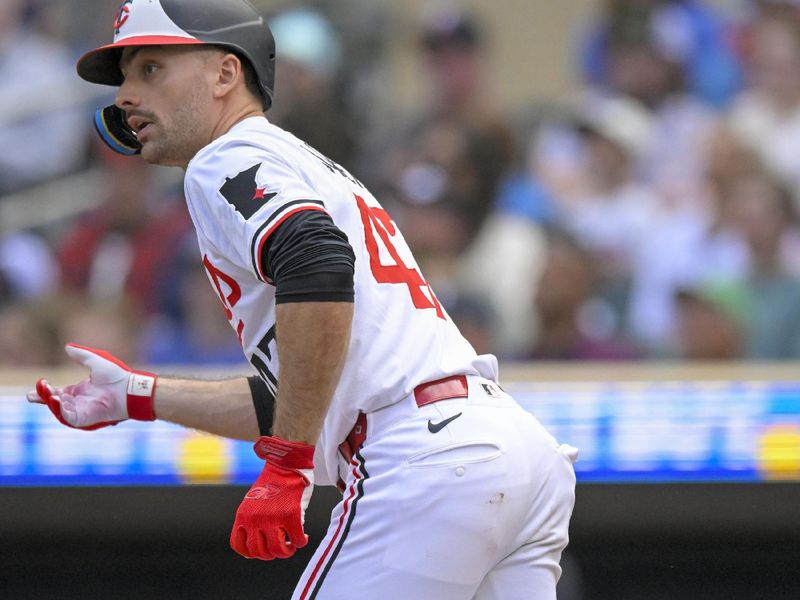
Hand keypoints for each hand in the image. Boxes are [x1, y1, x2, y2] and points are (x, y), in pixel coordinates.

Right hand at [27, 343, 156, 429]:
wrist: (129, 388)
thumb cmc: (117, 375)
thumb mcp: (95, 361)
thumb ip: (81, 355)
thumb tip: (67, 347)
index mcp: (80, 391)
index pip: (58, 393)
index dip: (47, 390)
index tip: (40, 383)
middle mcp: (79, 402)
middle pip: (55, 403)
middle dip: (43, 398)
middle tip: (32, 394)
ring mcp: (81, 411)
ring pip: (59, 410)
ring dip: (50, 402)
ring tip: (46, 393)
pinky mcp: (85, 418)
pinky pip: (68, 417)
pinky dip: (59, 410)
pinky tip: (55, 400)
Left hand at [230, 436, 314, 559]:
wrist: (286, 462)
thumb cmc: (273, 481)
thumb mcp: (254, 502)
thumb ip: (254, 520)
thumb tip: (263, 542)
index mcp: (243, 515)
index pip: (239, 546)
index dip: (251, 553)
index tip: (261, 549)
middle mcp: (255, 519)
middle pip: (259, 552)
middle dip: (270, 554)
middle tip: (280, 546)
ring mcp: (273, 518)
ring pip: (277, 550)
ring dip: (286, 552)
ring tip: (291, 545)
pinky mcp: (291, 515)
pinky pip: (297, 540)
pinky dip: (301, 542)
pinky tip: (303, 537)